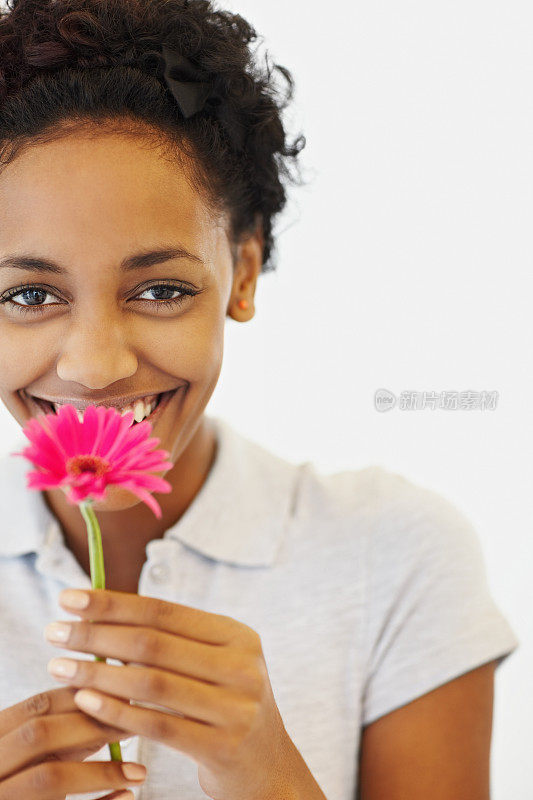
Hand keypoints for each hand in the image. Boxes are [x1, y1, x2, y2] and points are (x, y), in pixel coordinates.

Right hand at [0, 685, 146, 799]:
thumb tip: (113, 708)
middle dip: (92, 727)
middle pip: (39, 735)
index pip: (39, 706)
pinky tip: (125, 797)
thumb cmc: (22, 782)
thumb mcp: (33, 753)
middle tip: (133, 727)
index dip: (83, 697)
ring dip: (100, 772)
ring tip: (139, 771)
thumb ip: (63, 732)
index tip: (123, 697)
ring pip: (49, 778)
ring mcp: (2, 796)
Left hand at [45, 588, 298, 799]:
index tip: (69, 599)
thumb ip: (172, 641)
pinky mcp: (222, 747)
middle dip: (96, 634)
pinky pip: (156, 726)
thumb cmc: (224, 705)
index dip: (113, 603)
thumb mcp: (213, 664)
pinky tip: (83, 700)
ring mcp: (235, 707)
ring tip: (58, 666)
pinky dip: (115, 711)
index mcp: (237, 635)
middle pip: (154, 643)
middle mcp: (242, 666)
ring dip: (97, 672)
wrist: (266, 766)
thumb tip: (101, 613)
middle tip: (53, 631)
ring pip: (151, 683)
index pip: (164, 611)